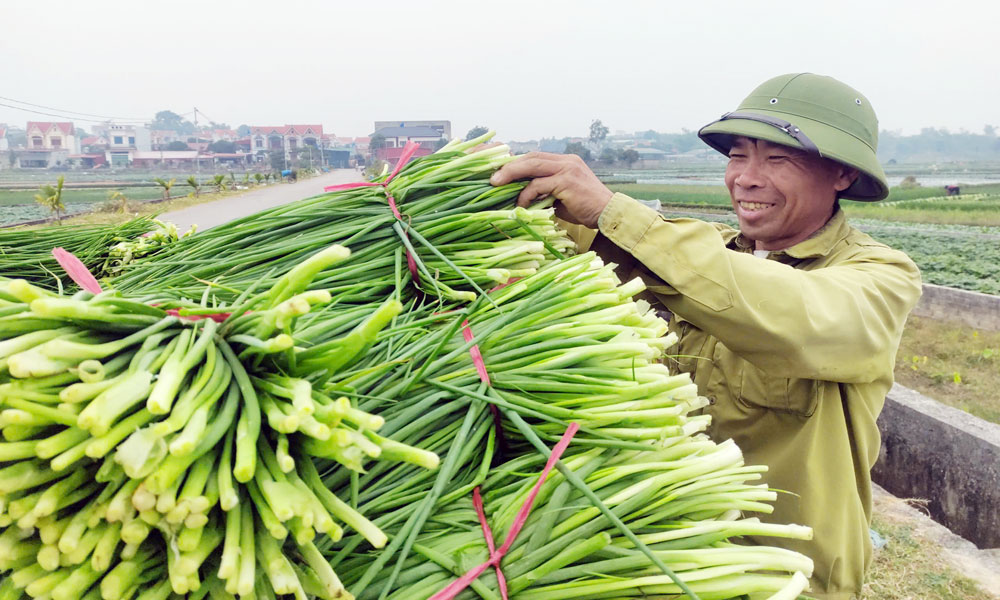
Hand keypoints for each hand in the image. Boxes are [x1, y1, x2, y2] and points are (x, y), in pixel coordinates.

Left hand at [489, 152, 612, 228]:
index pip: (535, 157)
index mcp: (564, 162)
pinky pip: (539, 184)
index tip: (497, 168)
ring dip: (512, 174)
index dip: (515, 161)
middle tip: (491, 177)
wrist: (609, 215)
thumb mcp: (561, 197)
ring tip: (496, 184)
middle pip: (531, 157)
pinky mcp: (567, 181)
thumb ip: (545, 192)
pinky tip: (521, 205)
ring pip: (533, 165)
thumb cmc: (585, 210)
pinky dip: (527, 194)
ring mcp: (567, 169)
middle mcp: (566, 161)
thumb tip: (522, 197)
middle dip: (509, 165)